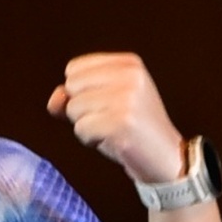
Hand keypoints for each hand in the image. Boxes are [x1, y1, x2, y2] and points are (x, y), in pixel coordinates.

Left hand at [48, 52, 185, 188]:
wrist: (166, 158)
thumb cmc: (133, 130)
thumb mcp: (106, 103)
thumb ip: (74, 95)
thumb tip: (54, 101)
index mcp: (129, 64)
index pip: (74, 68)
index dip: (80, 91)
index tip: (107, 104)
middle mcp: (129, 76)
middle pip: (71, 86)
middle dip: (82, 109)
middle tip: (110, 119)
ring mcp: (126, 98)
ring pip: (74, 109)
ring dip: (87, 127)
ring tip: (113, 130)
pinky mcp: (120, 123)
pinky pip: (81, 129)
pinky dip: (92, 140)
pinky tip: (114, 141)